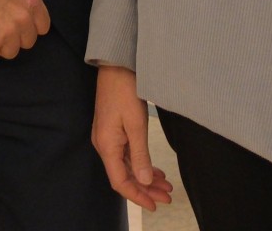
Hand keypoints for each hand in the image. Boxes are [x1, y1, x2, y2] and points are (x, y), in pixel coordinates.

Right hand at [0, 0, 49, 61]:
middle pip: (27, 42)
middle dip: (13, 37)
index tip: (17, 24)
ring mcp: (7, 32)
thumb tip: (27, 16)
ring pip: (10, 52)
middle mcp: (23, 17)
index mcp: (31, 0)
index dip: (29, 27)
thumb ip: (22, 1)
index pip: (43, 27)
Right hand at [91, 65, 173, 211]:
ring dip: (145, 177)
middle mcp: (104, 145)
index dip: (137, 196)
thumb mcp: (136, 124)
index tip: (154, 205)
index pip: (120, 181)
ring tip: (166, 185)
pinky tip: (154, 169)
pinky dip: (141, 164)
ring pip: (127, 166)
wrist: (115, 67)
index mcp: (106, 146)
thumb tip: (143, 181)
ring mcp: (108, 138)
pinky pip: (127, 155)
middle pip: (124, 176)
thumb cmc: (125, 92)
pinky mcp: (113, 131)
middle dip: (145, 189)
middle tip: (167, 197)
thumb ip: (140, 155)